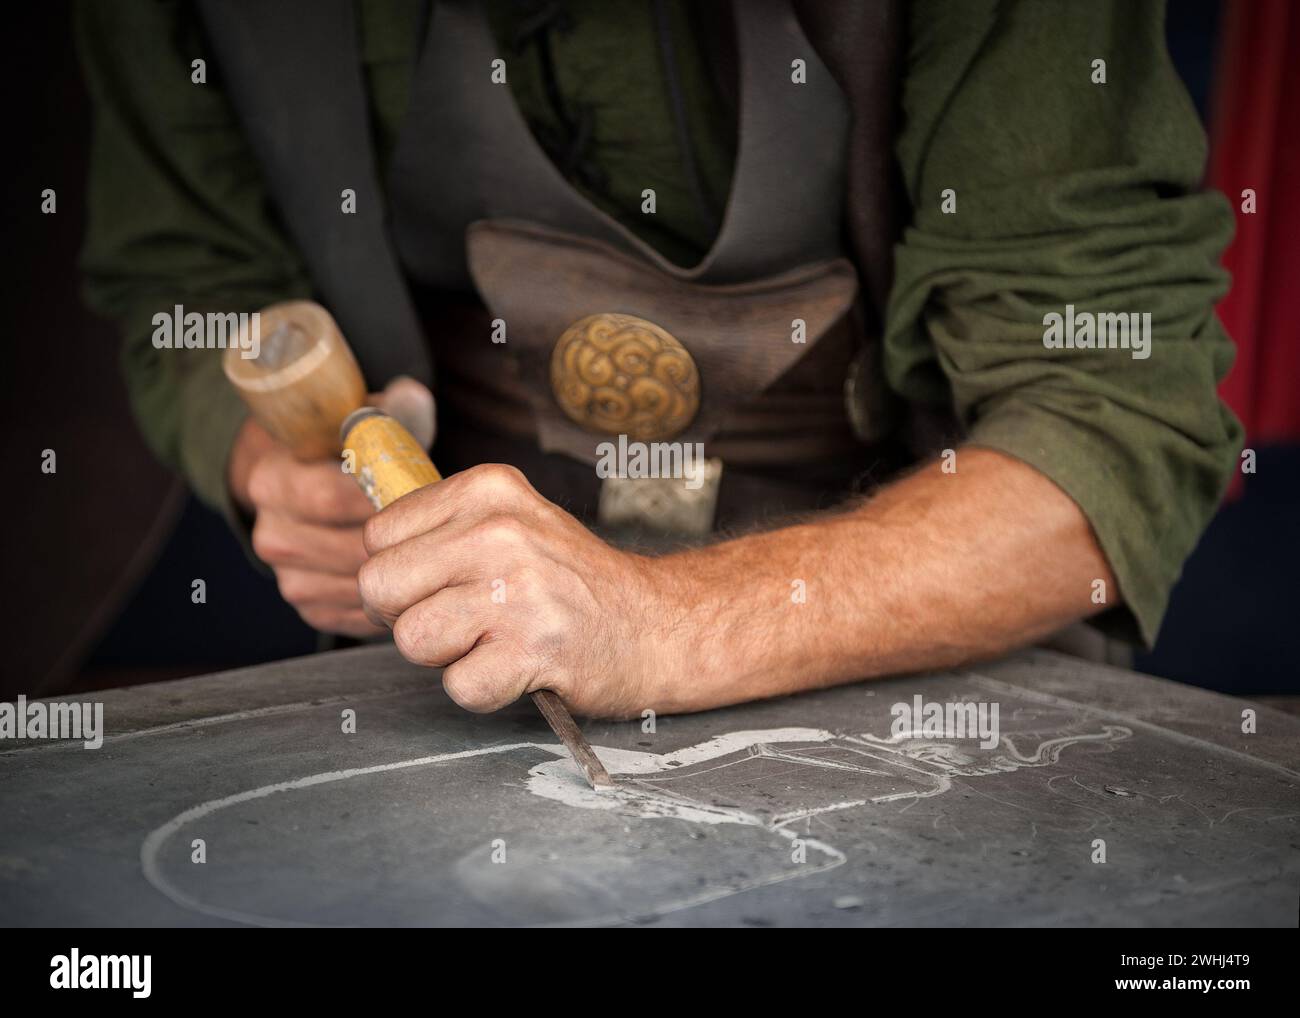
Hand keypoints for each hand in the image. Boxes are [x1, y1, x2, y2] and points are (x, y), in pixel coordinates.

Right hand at [229, 377, 435, 637]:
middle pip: (348, 549)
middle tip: (439, 529)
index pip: (330, 498)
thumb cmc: (342, 453)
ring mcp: (288, 576)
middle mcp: (271, 532)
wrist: (308, 488)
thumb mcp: (357, 424)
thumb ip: (386, 411)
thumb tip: (411, 395)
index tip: (420, 495)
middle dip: (400, 541)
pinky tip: (414, 577)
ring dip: (401, 572)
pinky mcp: (311, 607)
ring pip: (356, 586)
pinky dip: (392, 600)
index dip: (381, 499)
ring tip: (432, 551)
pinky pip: (359, 614)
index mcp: (273, 480)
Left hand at [357, 463, 686, 717]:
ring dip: (448, 656)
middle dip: (409, 616)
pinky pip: (459, 686)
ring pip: (411, 640)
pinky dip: (484, 691)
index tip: (447, 583)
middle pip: (377, 586)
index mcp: (488, 490)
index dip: (403, 573)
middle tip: (464, 620)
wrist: (657, 625)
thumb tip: (367, 551)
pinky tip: (518, 668)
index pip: (378, 535)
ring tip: (496, 641)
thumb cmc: (574, 582)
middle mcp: (500, 532)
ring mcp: (517, 591)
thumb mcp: (513, 520)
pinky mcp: (534, 650)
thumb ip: (443, 526)